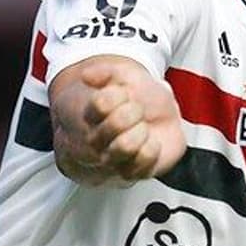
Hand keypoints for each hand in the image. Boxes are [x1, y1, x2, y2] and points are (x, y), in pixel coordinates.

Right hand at [51, 57, 186, 185]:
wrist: (159, 118)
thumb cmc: (137, 98)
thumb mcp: (121, 74)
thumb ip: (105, 71)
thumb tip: (87, 75)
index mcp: (89, 116)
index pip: (101, 103)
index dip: (119, 95)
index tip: (124, 94)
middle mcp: (96, 142)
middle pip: (115, 125)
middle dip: (134, 111)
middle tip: (137, 111)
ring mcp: (113, 160)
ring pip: (125, 147)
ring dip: (141, 131)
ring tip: (142, 129)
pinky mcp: (134, 174)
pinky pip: (142, 166)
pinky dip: (152, 149)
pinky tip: (150, 143)